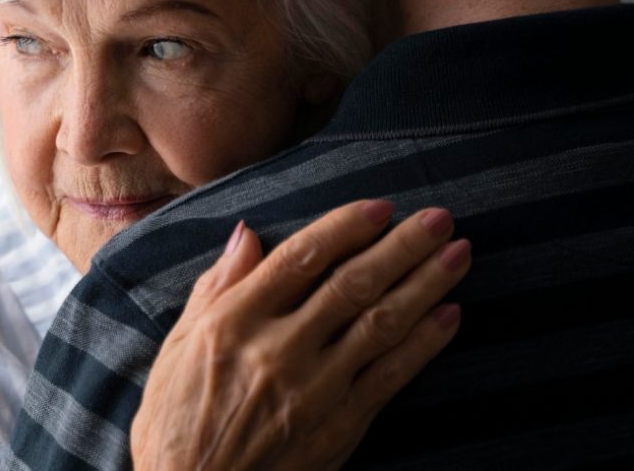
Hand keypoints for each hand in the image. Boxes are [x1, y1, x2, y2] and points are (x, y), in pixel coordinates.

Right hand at [130, 201, 469, 469]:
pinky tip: (450, 315)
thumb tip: (246, 233)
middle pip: (351, 284)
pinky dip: (424, 344)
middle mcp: (277, 350)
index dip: (346, 226)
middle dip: (402, 246)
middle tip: (441, 218)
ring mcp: (313, 389)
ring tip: (459, 254)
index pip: (301, 257)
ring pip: (380, 324)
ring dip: (426, 285)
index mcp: (233, 322)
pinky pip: (390, 376)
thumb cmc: (174, 422)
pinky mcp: (339, 427)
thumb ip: (216, 286)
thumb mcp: (177, 346)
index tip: (380, 206)